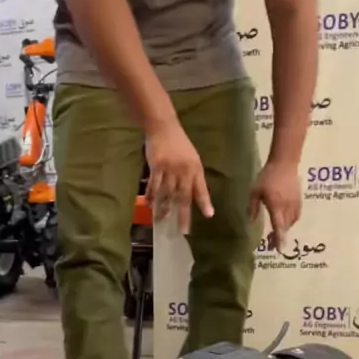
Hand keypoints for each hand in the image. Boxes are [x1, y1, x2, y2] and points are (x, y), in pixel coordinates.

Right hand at [145, 117, 213, 234]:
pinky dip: (150, 196)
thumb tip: (194, 196)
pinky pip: (153, 186)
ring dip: (164, 208)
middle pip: (183, 196)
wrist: (163, 127)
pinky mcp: (156, 167)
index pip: (201, 189)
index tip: (209, 215)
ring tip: (161, 220)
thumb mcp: (192, 159)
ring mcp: (169, 169)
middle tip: (182, 230)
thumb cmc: (179, 144)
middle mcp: (183, 171)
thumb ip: (193, 176)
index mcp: (195, 169)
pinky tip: (149, 205)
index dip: (205, 202)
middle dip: (183, 214)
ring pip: (167, 194)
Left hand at [249, 161, 301, 251]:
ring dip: (285, 228)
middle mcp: (287, 207)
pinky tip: (285, 220)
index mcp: (276, 206)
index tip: (278, 249)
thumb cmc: (267, 177)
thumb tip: (251, 223)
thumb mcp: (255, 192)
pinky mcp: (299, 200)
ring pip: (292, 222)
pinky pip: (296, 215)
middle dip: (280, 236)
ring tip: (277, 232)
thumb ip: (253, 208)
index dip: (279, 239)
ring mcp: (295, 204)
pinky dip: (291, 221)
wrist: (284, 162)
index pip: (279, 227)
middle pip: (285, 227)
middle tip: (272, 243)